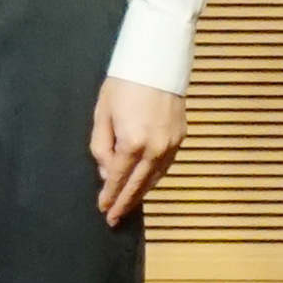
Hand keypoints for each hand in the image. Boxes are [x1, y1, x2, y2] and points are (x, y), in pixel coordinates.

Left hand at [92, 75, 183, 228]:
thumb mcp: (102, 114)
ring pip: (155, 179)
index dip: (110, 196)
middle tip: (115, 219)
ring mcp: (171, 145)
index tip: (104, 210)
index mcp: (132, 142)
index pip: (118, 179)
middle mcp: (155, 149)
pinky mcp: (181, 138)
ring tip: (128, 205)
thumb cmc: (123, 85)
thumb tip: (106, 173)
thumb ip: (101, 146)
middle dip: (125, 203)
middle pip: (138, 185)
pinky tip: (145, 184)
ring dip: (141, 193)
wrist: (156, 63)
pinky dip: (154, 178)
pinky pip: (165, 167)